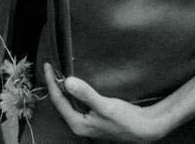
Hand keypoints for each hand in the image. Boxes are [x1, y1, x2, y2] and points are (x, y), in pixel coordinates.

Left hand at [43, 63, 171, 141]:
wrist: (146, 128)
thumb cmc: (126, 120)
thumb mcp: (106, 106)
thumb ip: (86, 94)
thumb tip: (67, 81)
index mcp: (77, 124)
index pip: (58, 100)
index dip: (51, 82)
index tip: (48, 65)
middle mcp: (79, 124)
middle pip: (60, 102)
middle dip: (54, 84)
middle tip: (50, 66)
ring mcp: (86, 121)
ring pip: (68, 102)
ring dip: (63, 87)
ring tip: (58, 71)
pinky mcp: (93, 117)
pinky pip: (77, 102)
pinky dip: (73, 91)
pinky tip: (74, 83)